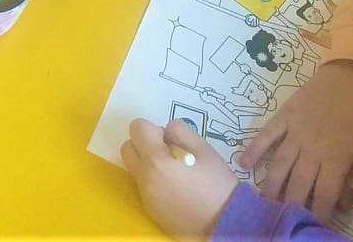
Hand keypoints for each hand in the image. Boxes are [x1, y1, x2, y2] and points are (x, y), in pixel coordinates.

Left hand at [121, 119, 239, 241]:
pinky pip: (143, 186)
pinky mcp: (150, 210)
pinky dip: (153, 180)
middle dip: (143, 144)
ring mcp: (145, 197)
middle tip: (168, 152)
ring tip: (173, 170)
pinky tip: (175, 187)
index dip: (152, 128)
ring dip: (147, 162)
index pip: (136, 128)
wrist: (225, 223)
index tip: (169, 139)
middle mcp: (145, 179)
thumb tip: (166, 132)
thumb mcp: (204, 149)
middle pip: (127, 147)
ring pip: (134, 168)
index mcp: (157, 161)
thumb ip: (180, 132)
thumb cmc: (218, 185)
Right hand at [239, 60, 352, 216]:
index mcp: (336, 159)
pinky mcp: (284, 116)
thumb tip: (342, 204)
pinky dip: (254, 149)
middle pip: (298, 184)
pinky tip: (244, 165)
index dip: (320, 214)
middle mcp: (312, 149)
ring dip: (270, 186)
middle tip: (284, 218)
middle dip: (291, 205)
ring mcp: (294, 131)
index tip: (314, 225)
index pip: (324, 195)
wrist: (352, 77)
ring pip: (278, 164)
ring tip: (263, 202)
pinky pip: (266, 135)